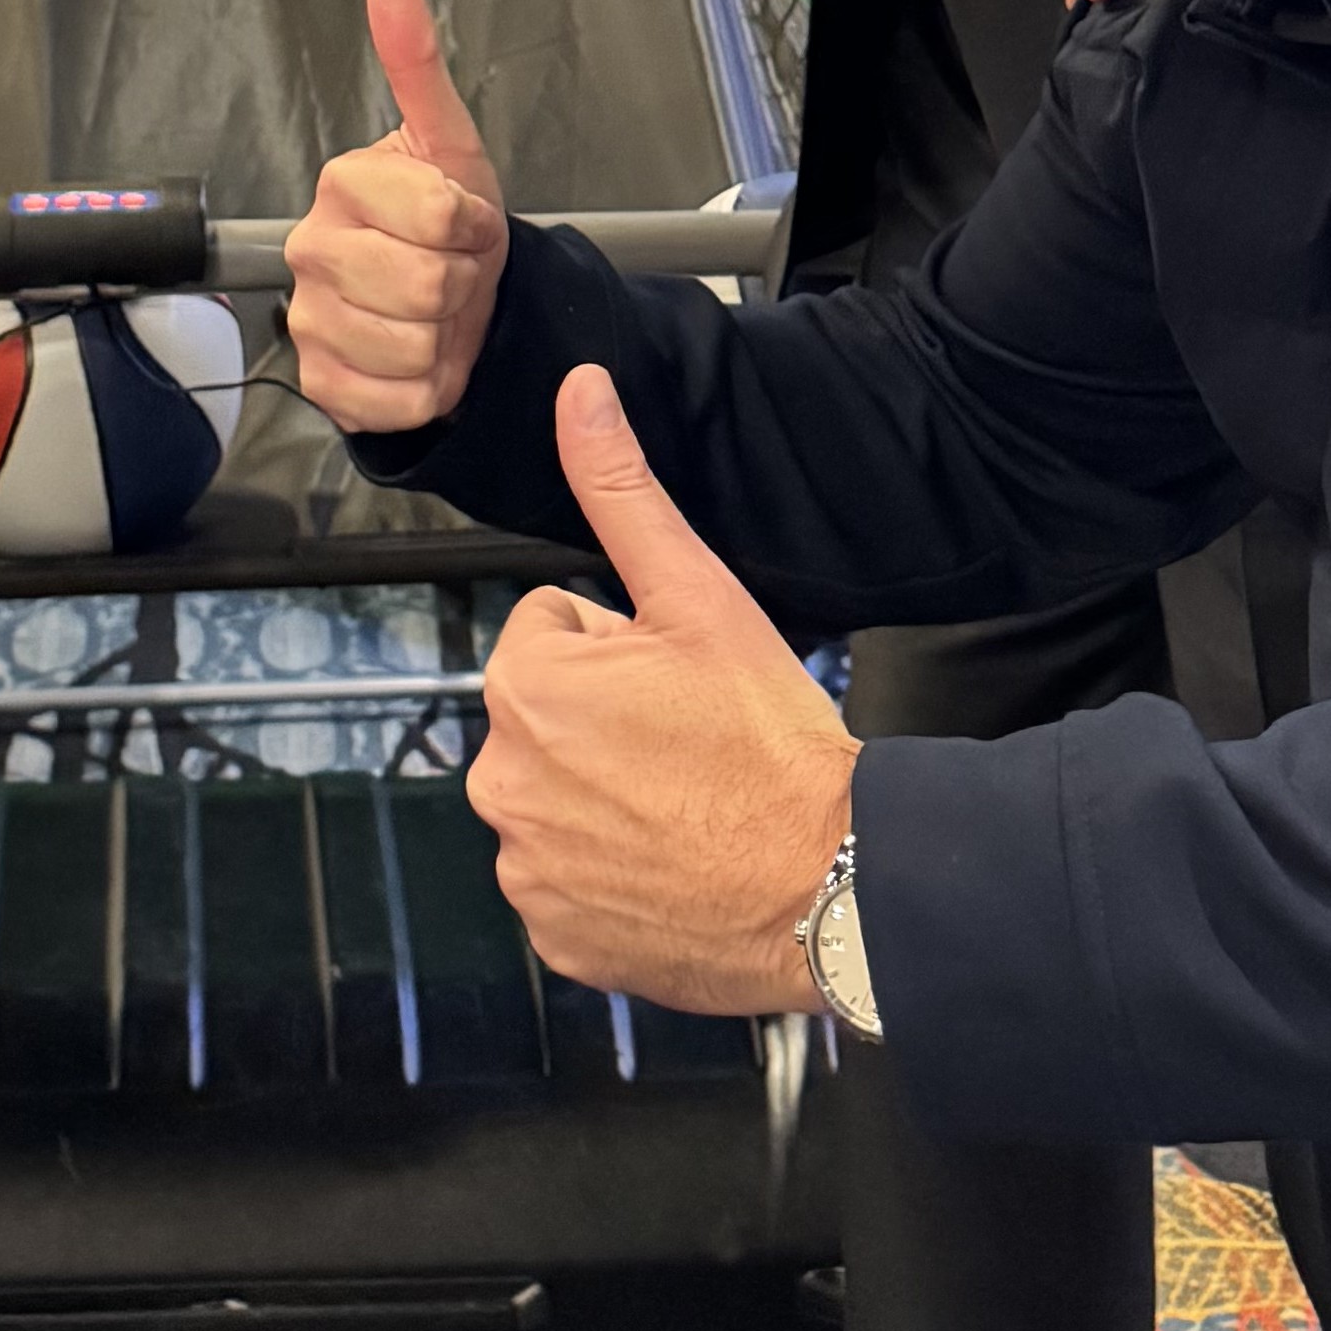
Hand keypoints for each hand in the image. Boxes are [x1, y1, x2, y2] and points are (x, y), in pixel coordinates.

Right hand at [284, 0, 509, 428]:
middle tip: (454, 272)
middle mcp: (309, 247)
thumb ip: (418, 61)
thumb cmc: (450, 224)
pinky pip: (399, 399)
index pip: (439, 215)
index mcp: (343, 181)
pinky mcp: (319, 384)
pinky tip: (418, 359)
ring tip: (436, 316)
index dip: (474, 227)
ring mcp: (307, 319)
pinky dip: (427, 388)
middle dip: (462, 284)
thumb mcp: (449, 143)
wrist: (446, 307)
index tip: (466, 223)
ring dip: (447, 339)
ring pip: (414, 347)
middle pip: (425, 285)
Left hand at [468, 369, 853, 1019]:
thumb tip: (579, 390)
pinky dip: (609, 873)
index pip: (554, 631)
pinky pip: (566, 880)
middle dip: (606, 719)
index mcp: (525, 688)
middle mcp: (501, 782)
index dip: (625, 649)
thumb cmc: (769, 740)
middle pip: (550, 714)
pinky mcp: (555, 939)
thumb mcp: (697, 594)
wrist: (829, 886)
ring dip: (606, 793)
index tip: (678, 685)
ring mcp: (526, 871)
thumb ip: (620, 490)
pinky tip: (671, 864)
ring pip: (557, 794)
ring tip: (688, 804)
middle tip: (690, 745)